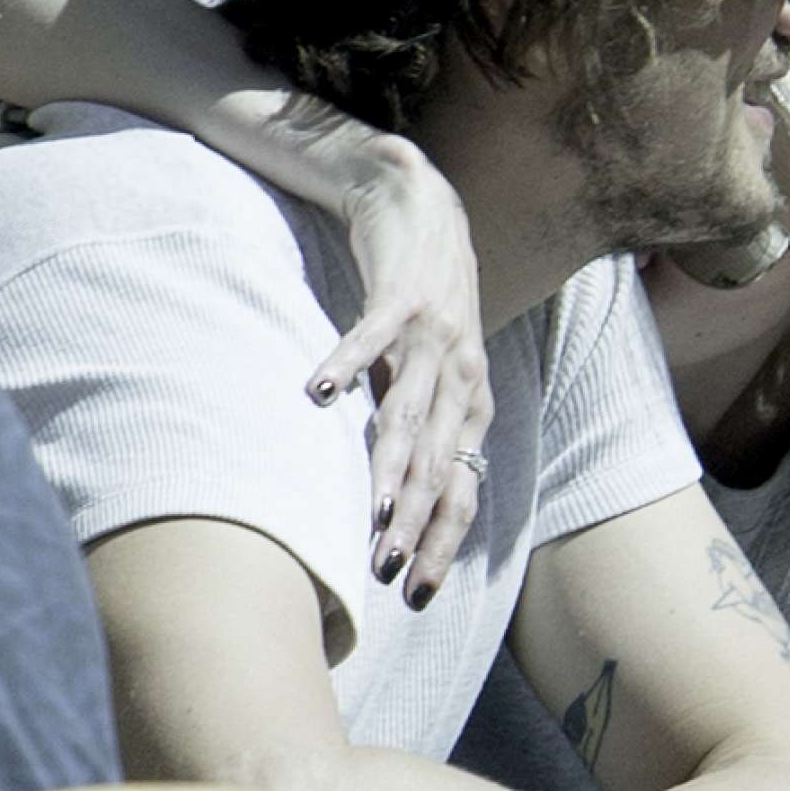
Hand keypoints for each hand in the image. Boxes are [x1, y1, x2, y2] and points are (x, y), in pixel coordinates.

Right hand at [304, 125, 493, 605]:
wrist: (417, 198)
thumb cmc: (418, 297)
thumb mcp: (430, 370)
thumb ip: (418, 426)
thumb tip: (398, 498)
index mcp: (471, 401)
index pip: (460, 486)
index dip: (442, 540)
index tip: (418, 592)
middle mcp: (462, 374)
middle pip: (437, 463)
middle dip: (416, 522)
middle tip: (389, 571)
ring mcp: (434, 333)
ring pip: (410, 413)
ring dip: (391, 466)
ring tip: (372, 514)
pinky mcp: (401, 293)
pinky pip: (372, 335)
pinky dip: (347, 363)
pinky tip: (319, 393)